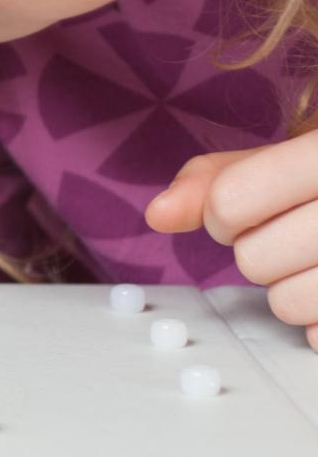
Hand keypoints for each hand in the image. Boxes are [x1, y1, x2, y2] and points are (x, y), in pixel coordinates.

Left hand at [146, 134, 317, 350]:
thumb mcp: (297, 151)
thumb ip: (223, 175)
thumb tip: (158, 214)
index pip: (229, 203)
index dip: (222, 212)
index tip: (245, 209)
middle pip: (252, 259)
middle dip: (262, 250)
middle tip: (298, 232)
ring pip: (286, 304)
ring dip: (293, 288)